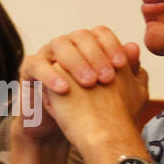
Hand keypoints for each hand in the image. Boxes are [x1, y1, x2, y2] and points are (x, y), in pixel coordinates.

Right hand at [16, 28, 140, 142]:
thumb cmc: (85, 110)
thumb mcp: (109, 93)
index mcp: (87, 46)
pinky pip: (37, 64)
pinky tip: (64, 89)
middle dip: (96, 55)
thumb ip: (124, 71)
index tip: (122, 66)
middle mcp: (67, 45)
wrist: (57, 130)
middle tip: (107, 78)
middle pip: (81, 36)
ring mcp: (46, 54)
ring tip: (89, 83)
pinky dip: (50, 75)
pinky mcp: (28, 69)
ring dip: (76, 62)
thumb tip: (135, 48)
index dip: (112, 45)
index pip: (100, 33)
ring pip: (60, 45)